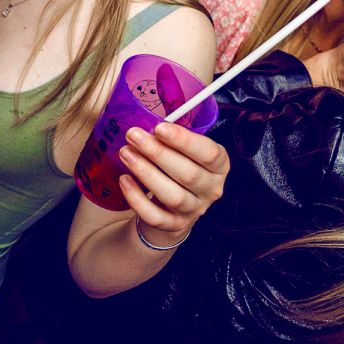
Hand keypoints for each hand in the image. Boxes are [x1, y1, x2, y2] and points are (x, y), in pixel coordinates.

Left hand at [117, 121, 228, 247]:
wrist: (175, 206)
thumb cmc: (179, 166)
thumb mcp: (186, 150)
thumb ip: (173, 136)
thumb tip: (145, 118)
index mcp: (219, 166)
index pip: (209, 153)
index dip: (184, 141)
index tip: (159, 128)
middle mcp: (211, 189)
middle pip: (187, 174)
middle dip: (158, 153)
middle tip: (133, 136)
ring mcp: (194, 210)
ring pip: (172, 195)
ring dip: (146, 173)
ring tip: (126, 154)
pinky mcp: (174, 225)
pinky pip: (155, 216)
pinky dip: (137, 198)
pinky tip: (124, 180)